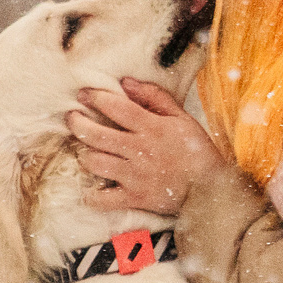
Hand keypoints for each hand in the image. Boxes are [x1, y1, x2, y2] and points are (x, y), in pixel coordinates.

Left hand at [68, 77, 229, 215]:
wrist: (210, 188)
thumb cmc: (196, 150)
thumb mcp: (181, 118)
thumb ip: (154, 97)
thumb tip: (126, 82)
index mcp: (152, 128)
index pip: (116, 107)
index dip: (95, 98)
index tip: (83, 95)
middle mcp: (139, 150)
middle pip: (97, 135)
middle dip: (78, 123)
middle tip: (72, 118)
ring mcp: (135, 176)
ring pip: (95, 163)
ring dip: (84, 155)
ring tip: (83, 150)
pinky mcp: (135, 198)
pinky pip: (104, 199)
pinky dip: (92, 196)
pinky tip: (90, 190)